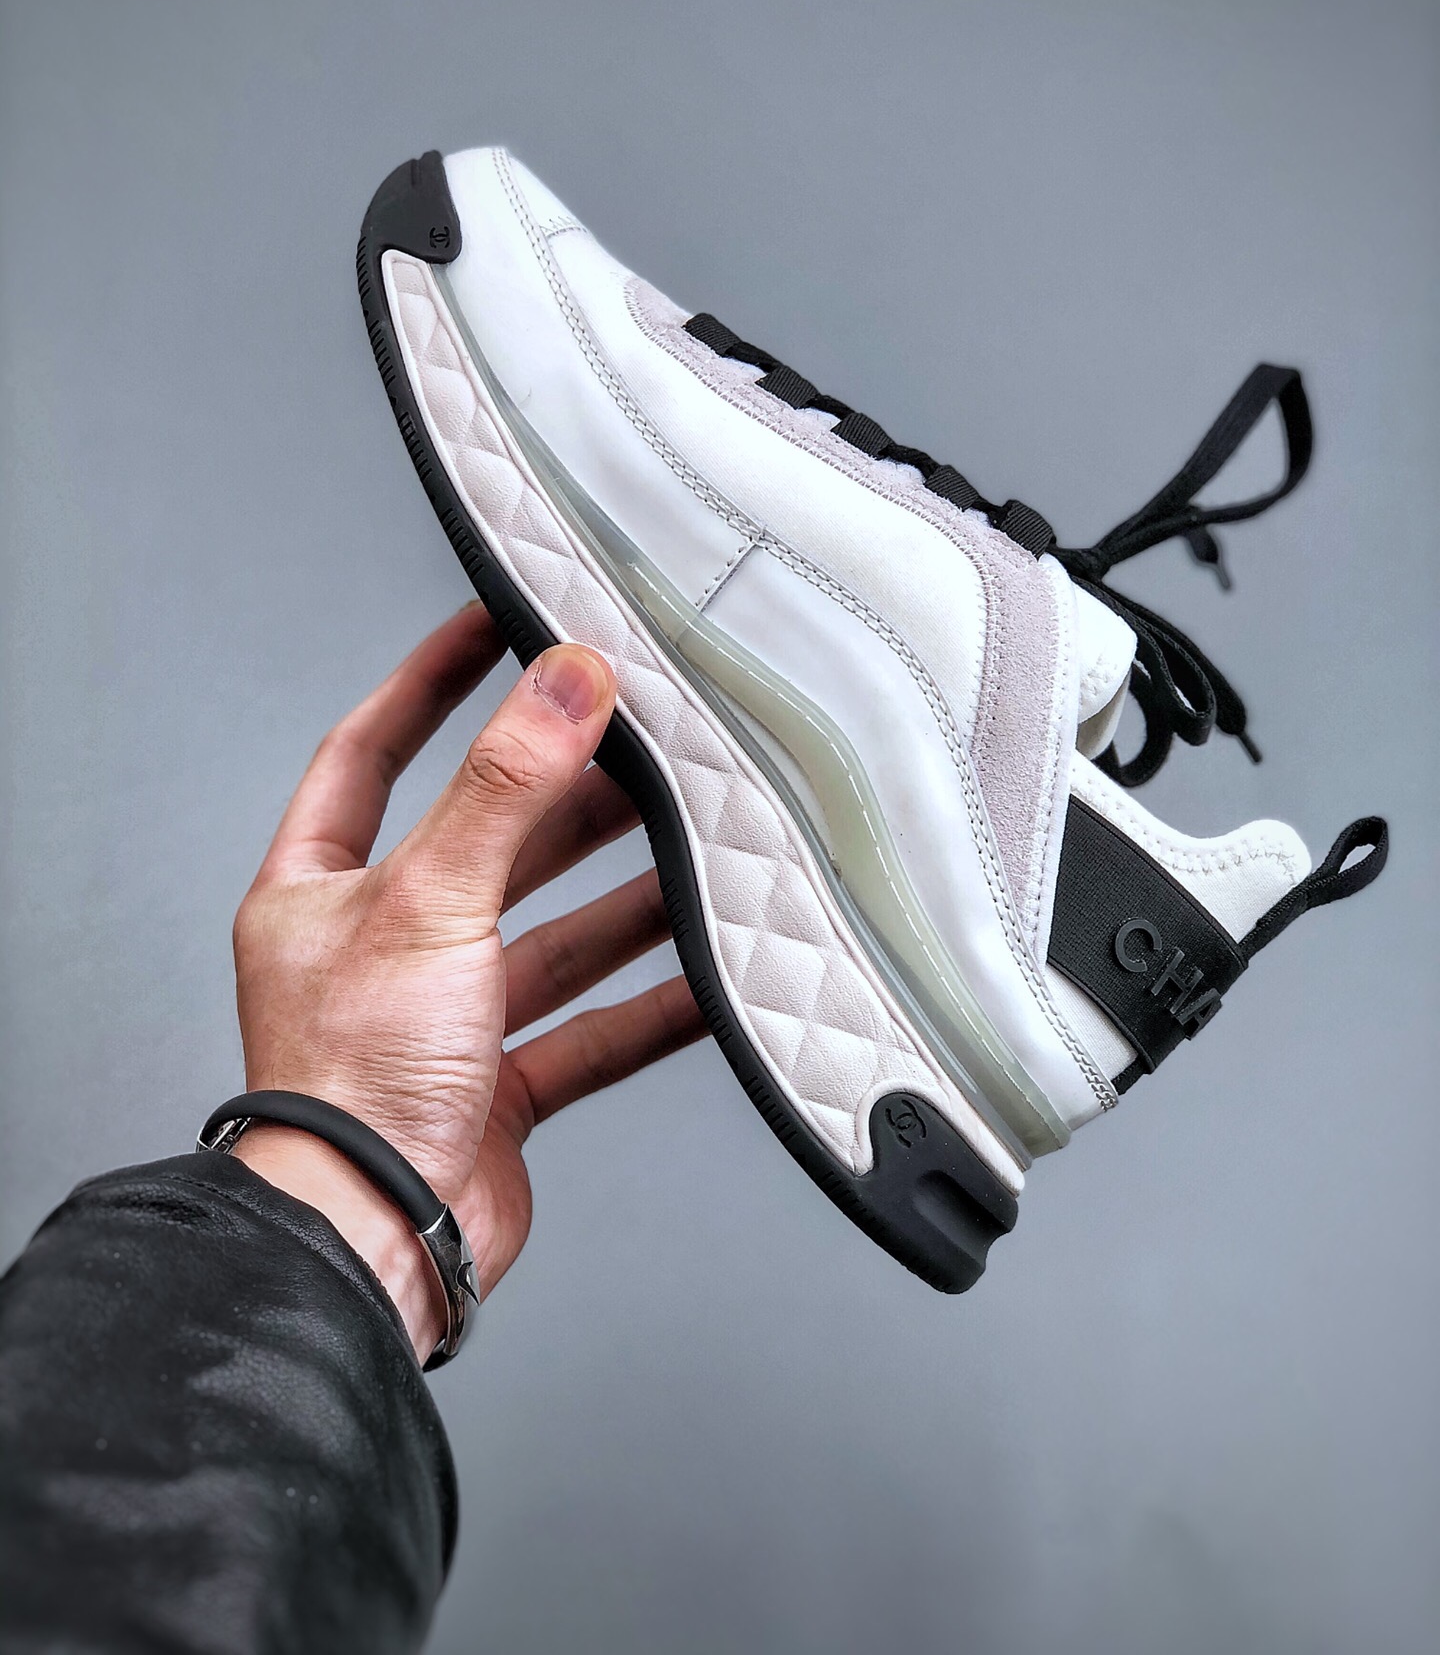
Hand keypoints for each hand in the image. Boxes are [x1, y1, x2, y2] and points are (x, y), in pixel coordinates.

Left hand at [230, 603, 705, 1358]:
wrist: (370, 1245)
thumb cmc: (346, 1088)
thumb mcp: (428, 903)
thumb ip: (504, 789)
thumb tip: (564, 681)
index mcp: (321, 891)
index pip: (370, 752)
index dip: (429, 684)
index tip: (489, 627)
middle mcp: (379, 949)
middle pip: (485, 844)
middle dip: (565, 798)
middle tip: (640, 742)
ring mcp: (442, 1020)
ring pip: (552, 937)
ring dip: (624, 900)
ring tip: (698, 848)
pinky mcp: (498, 1087)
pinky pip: (592, 1029)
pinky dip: (650, 1004)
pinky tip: (708, 977)